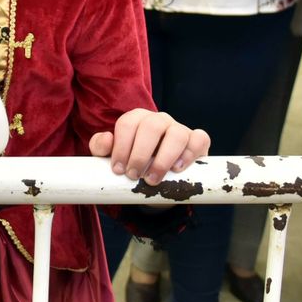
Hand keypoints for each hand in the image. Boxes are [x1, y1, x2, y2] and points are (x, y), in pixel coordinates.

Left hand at [89, 109, 210, 184]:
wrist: (157, 182)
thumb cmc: (133, 165)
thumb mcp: (114, 157)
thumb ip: (101, 147)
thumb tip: (107, 139)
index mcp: (137, 119)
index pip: (127, 123)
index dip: (121, 147)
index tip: (118, 169)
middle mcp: (159, 119)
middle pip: (151, 127)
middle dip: (140, 153)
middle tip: (133, 175)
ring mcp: (180, 128)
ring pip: (176, 134)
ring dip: (163, 158)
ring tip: (153, 179)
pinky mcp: (197, 140)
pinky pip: (199, 139)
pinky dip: (189, 154)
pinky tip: (177, 169)